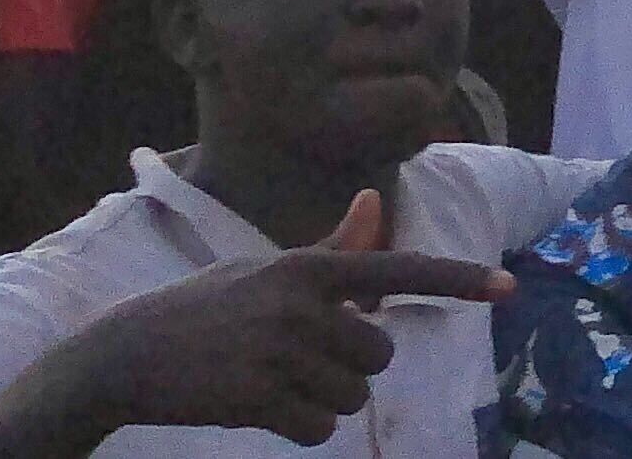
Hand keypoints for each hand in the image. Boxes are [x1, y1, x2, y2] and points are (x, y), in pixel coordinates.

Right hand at [61, 191, 509, 446]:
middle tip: (297, 359)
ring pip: (354, 398)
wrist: (123, 355)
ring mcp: (279, 353)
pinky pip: (321, 430)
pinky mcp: (257, 400)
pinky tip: (263, 408)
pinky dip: (301, 428)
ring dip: (326, 401)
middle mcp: (300, 305)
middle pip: (380, 355)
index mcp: (306, 267)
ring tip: (275, 381)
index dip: (457, 279)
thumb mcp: (266, 269)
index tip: (508, 286)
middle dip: (350, 367)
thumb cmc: (206, 307)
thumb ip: (330, 248)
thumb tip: (373, 202)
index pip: (398, 268)